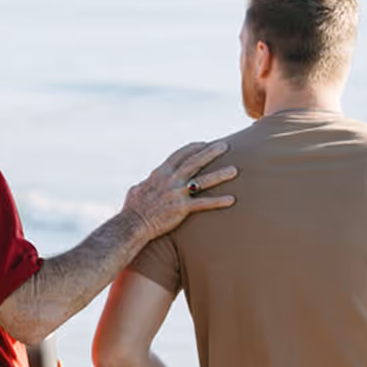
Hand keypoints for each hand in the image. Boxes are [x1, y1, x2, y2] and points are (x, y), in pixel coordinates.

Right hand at [123, 141, 237, 237]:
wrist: (132, 224)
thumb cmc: (132, 209)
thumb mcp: (137, 189)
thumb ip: (146, 183)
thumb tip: (146, 182)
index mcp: (160, 173)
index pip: (180, 154)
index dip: (194, 147)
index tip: (205, 143)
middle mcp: (170, 180)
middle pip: (194, 161)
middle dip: (211, 152)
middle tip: (225, 146)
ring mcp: (177, 193)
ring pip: (203, 181)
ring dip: (220, 174)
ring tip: (234, 170)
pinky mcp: (181, 208)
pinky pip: (203, 203)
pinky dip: (218, 201)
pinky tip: (231, 200)